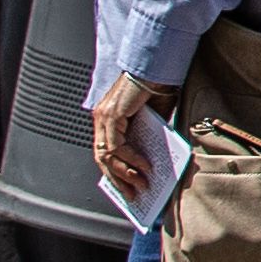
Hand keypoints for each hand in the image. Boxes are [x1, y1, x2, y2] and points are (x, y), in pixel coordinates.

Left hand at [90, 73, 179, 209]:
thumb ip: (148, 135)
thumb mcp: (154, 118)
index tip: (127, 188)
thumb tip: (150, 158)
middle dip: (119, 180)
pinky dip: (131, 160)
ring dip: (125, 174)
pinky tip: (145, 168)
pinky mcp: (112, 116)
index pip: (106, 151)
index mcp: (108, 118)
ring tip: (141, 186)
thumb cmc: (158, 87)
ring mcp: (104, 117)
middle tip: (134, 195)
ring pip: (107, 156)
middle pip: (103, 158)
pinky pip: (118, 147)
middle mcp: (101, 118)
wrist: (159, 66)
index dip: (115, 172)